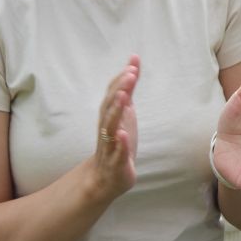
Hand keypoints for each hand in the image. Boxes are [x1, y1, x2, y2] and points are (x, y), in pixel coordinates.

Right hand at [90, 56, 139, 199]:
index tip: (132, 65)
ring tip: (125, 97)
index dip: (121, 80)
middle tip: (130, 75)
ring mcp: (110, 145)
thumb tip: (133, 62)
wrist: (107, 178)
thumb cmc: (118, 141)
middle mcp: (107, 128)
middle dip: (119, 90)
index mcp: (110, 116)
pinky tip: (123, 135)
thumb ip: (129, 88)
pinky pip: (117, 153)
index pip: (113, 94)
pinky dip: (120, 144)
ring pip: (110, 127)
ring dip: (116, 111)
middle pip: (110, 107)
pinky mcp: (116, 163)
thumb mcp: (126, 112)